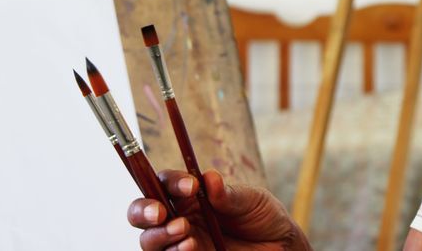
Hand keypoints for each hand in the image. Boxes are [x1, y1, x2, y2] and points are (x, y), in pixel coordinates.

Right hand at [127, 169, 310, 250]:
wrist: (279, 245)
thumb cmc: (262, 215)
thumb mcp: (251, 200)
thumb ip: (229, 194)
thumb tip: (208, 177)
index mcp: (190, 194)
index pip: (165, 183)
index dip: (171, 182)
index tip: (190, 186)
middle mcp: (179, 216)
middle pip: (143, 212)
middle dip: (144, 211)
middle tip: (161, 213)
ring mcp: (181, 241)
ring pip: (149, 239)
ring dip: (160, 235)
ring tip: (184, 231)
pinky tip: (190, 247)